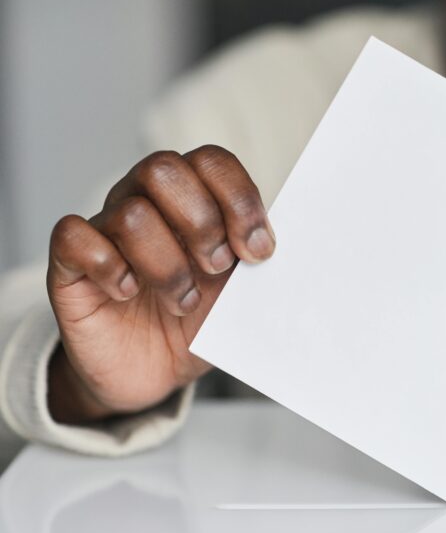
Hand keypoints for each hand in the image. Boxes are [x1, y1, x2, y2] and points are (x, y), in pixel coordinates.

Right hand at [46, 146, 274, 422]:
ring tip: (182, 300)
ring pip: (130, 213)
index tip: (259, 252)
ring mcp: (105, 229)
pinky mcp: (68, 262)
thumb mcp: (239, 294)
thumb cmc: (198, 323)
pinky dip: (111, 268)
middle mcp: (145, 201)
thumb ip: (258, 265)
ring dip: (168, 265)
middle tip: (216, 268)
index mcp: (192, 198)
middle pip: (163, 168)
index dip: (239, 200)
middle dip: (201, 223)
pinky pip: (74, 236)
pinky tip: (129, 293)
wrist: (153, 372)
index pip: (212, 161)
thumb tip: (290, 253)